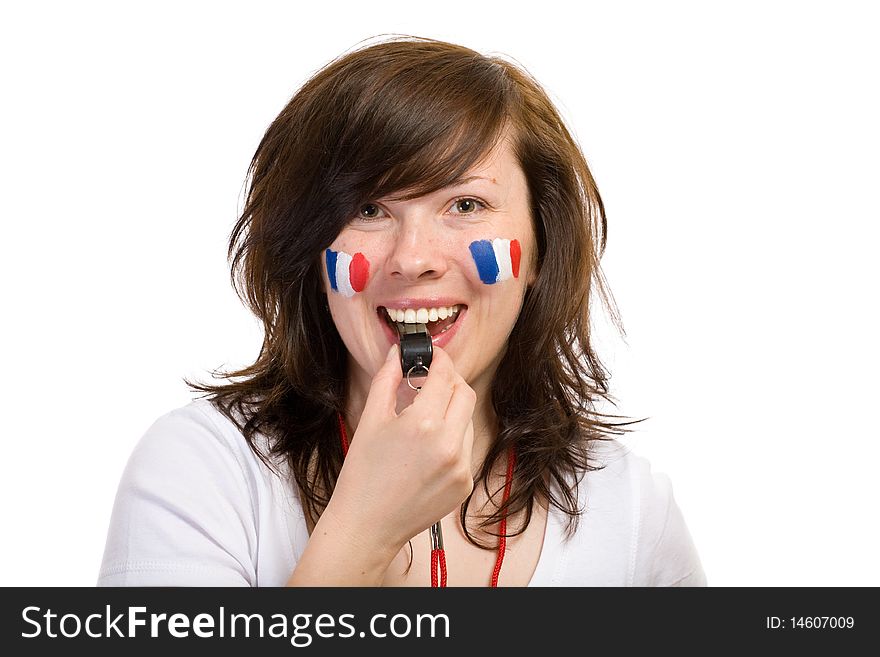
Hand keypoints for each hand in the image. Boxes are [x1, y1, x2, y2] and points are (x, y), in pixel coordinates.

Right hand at [329, 343, 475, 556]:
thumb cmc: (363, 474)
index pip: (445, 376)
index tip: (433, 355)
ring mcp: (461, 467)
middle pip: (465, 394)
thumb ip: (387, 380)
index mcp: (423, 424)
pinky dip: (453, 439)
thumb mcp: (371, 420)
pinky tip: (428, 448)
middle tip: (431, 380)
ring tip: (425, 418)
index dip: (440, 360)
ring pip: (468, 420)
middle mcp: (449, 445)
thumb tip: (398, 354)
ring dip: (452, 411)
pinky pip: (467, 448)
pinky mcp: (465, 484)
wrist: (367, 525)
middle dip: (450, 381)